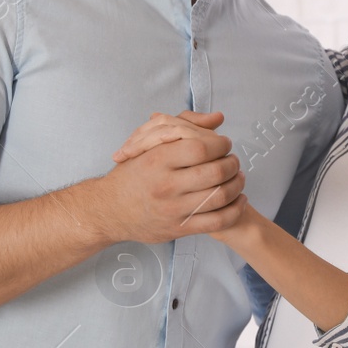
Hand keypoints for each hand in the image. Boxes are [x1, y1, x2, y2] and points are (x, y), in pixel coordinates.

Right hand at [92, 111, 245, 243]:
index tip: (224, 143)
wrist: (109, 210)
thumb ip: (184, 126)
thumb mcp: (148, 144)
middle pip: (216, 171)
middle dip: (232, 163)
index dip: (221, 144)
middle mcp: (165, 185)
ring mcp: (173, 209)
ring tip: (237, 177)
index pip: (201, 148)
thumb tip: (218, 118)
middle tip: (232, 160)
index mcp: (157, 160)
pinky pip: (218, 221)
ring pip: (221, 196)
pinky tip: (238, 200)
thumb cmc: (132, 174)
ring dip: (237, 185)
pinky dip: (235, 209)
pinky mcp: (180, 229)